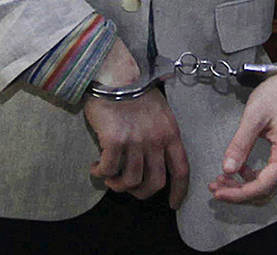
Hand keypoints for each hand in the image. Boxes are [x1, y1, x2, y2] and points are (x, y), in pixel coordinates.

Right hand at [83, 40, 189, 207]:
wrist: (115, 72)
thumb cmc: (134, 87)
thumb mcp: (159, 110)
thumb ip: (161, 132)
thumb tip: (154, 156)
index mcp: (170, 132)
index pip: (181, 170)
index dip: (178, 191)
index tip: (171, 203)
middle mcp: (156, 140)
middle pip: (155, 182)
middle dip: (141, 192)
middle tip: (128, 188)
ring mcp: (136, 141)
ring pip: (131, 181)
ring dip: (118, 185)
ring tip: (108, 177)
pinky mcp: (115, 141)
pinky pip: (109, 169)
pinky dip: (101, 173)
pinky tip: (95, 168)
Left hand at [210, 52, 276, 203]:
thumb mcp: (255, 116)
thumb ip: (240, 144)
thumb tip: (227, 168)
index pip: (261, 188)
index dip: (238, 194)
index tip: (218, 192)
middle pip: (265, 193)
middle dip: (238, 194)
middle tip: (215, 187)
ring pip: (267, 186)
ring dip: (244, 187)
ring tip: (222, 179)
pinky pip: (270, 175)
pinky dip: (252, 177)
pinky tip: (238, 168)